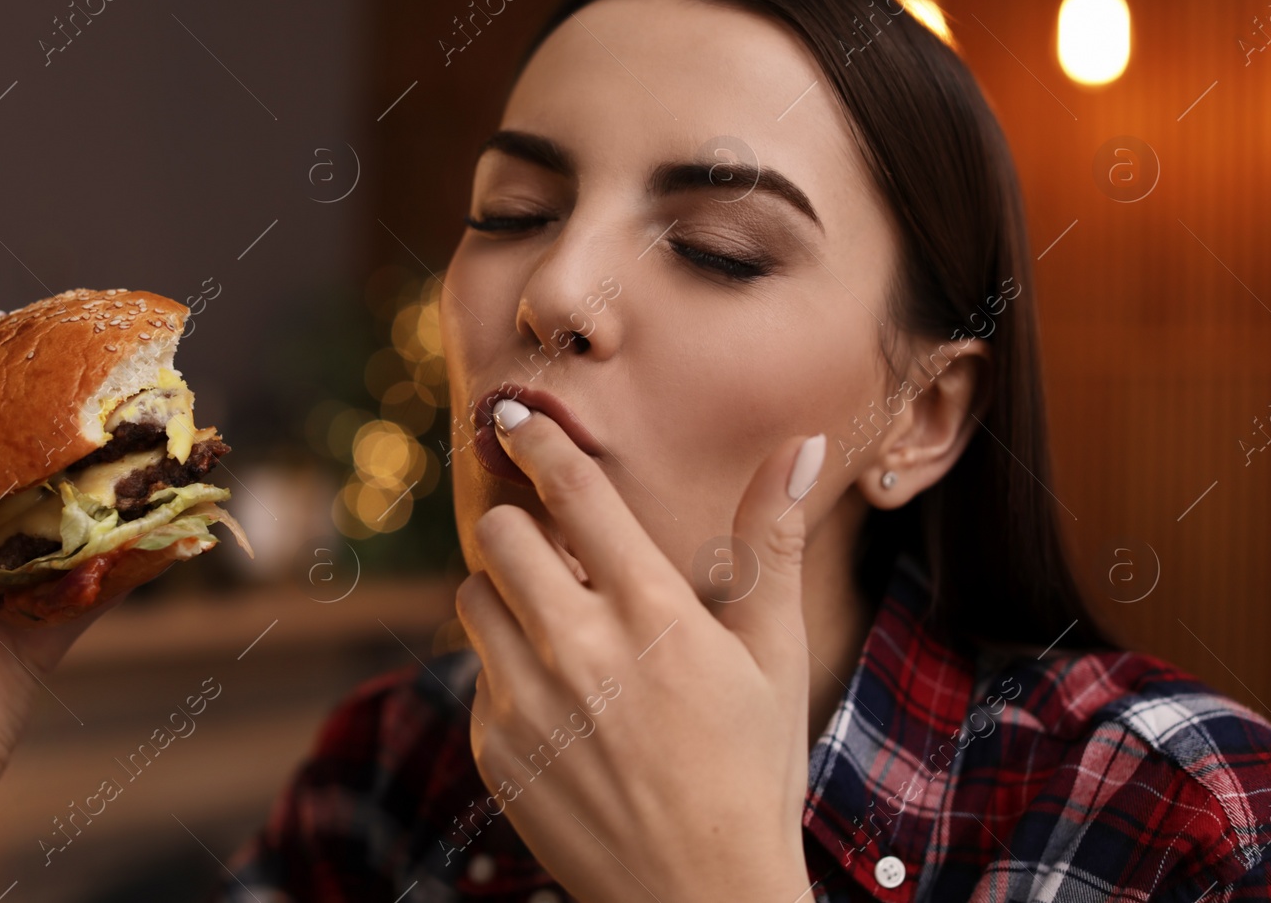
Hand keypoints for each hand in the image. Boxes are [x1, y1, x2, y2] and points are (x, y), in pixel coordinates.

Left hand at [455, 404, 823, 901]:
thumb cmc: (751, 769)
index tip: (515, 416)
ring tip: (563, 631)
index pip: (573, 491)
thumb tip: (797, 447)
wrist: (699, 896)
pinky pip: (475, 673)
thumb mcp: (775, 655)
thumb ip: (769, 543)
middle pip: (500, 535)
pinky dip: (506, 669)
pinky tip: (561, 705)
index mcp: (653, 613)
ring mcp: (527, 702)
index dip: (538, 438)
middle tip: (560, 556)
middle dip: (523, 529)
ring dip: (507, 597)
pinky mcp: (495, 747)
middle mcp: (579, 649)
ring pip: (473, 599)